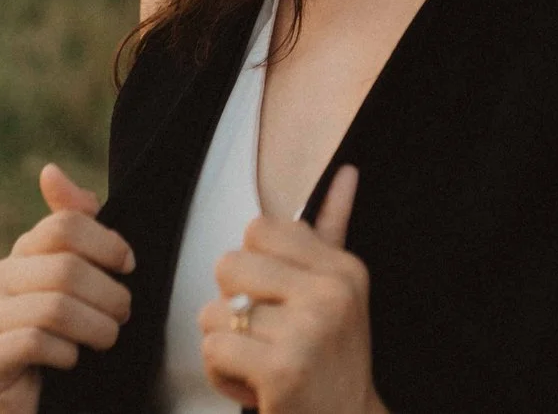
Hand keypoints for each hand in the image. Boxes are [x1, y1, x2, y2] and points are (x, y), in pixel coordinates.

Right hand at [0, 163, 135, 413]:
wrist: (55, 401)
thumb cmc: (76, 336)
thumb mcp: (86, 277)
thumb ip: (74, 224)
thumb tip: (49, 171)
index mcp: (21, 253)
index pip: (65, 225)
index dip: (107, 243)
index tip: (128, 266)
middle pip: (64, 267)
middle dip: (108, 295)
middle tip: (122, 316)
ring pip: (53, 307)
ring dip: (95, 327)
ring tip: (105, 340)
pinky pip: (31, 342)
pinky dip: (65, 354)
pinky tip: (71, 362)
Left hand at [197, 164, 386, 413]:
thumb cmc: (331, 362)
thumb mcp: (340, 293)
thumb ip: (333, 230)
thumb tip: (345, 170)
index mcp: (342, 268)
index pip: (258, 229)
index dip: (252, 266)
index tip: (277, 301)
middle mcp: (331, 293)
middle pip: (228, 264)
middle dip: (231, 306)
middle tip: (266, 338)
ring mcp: (309, 330)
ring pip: (214, 311)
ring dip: (225, 345)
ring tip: (260, 365)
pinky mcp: (283, 369)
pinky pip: (212, 347)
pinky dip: (220, 373)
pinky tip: (253, 387)